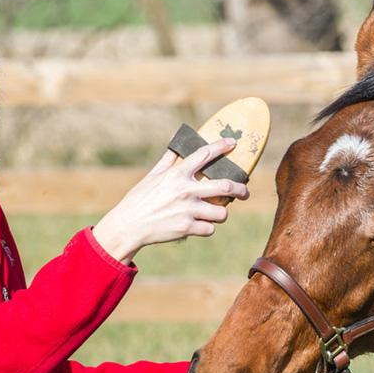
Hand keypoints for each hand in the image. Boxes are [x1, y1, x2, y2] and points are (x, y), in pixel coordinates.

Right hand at [92, 138, 249, 263]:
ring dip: (221, 213)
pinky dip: (206, 228)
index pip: (204, 154)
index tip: (233, 143)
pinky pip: (210, 229)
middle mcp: (185, 190)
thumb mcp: (152, 176)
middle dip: (240, 189)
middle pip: (225, 186)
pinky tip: (198, 226)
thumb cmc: (140, 199)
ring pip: (222, 212)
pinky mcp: (187, 228)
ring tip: (216, 213)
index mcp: (177, 174)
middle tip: (245, 192)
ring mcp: (187, 210)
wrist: (128, 226)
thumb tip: (176, 145)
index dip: (221, 146)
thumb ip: (168, 161)